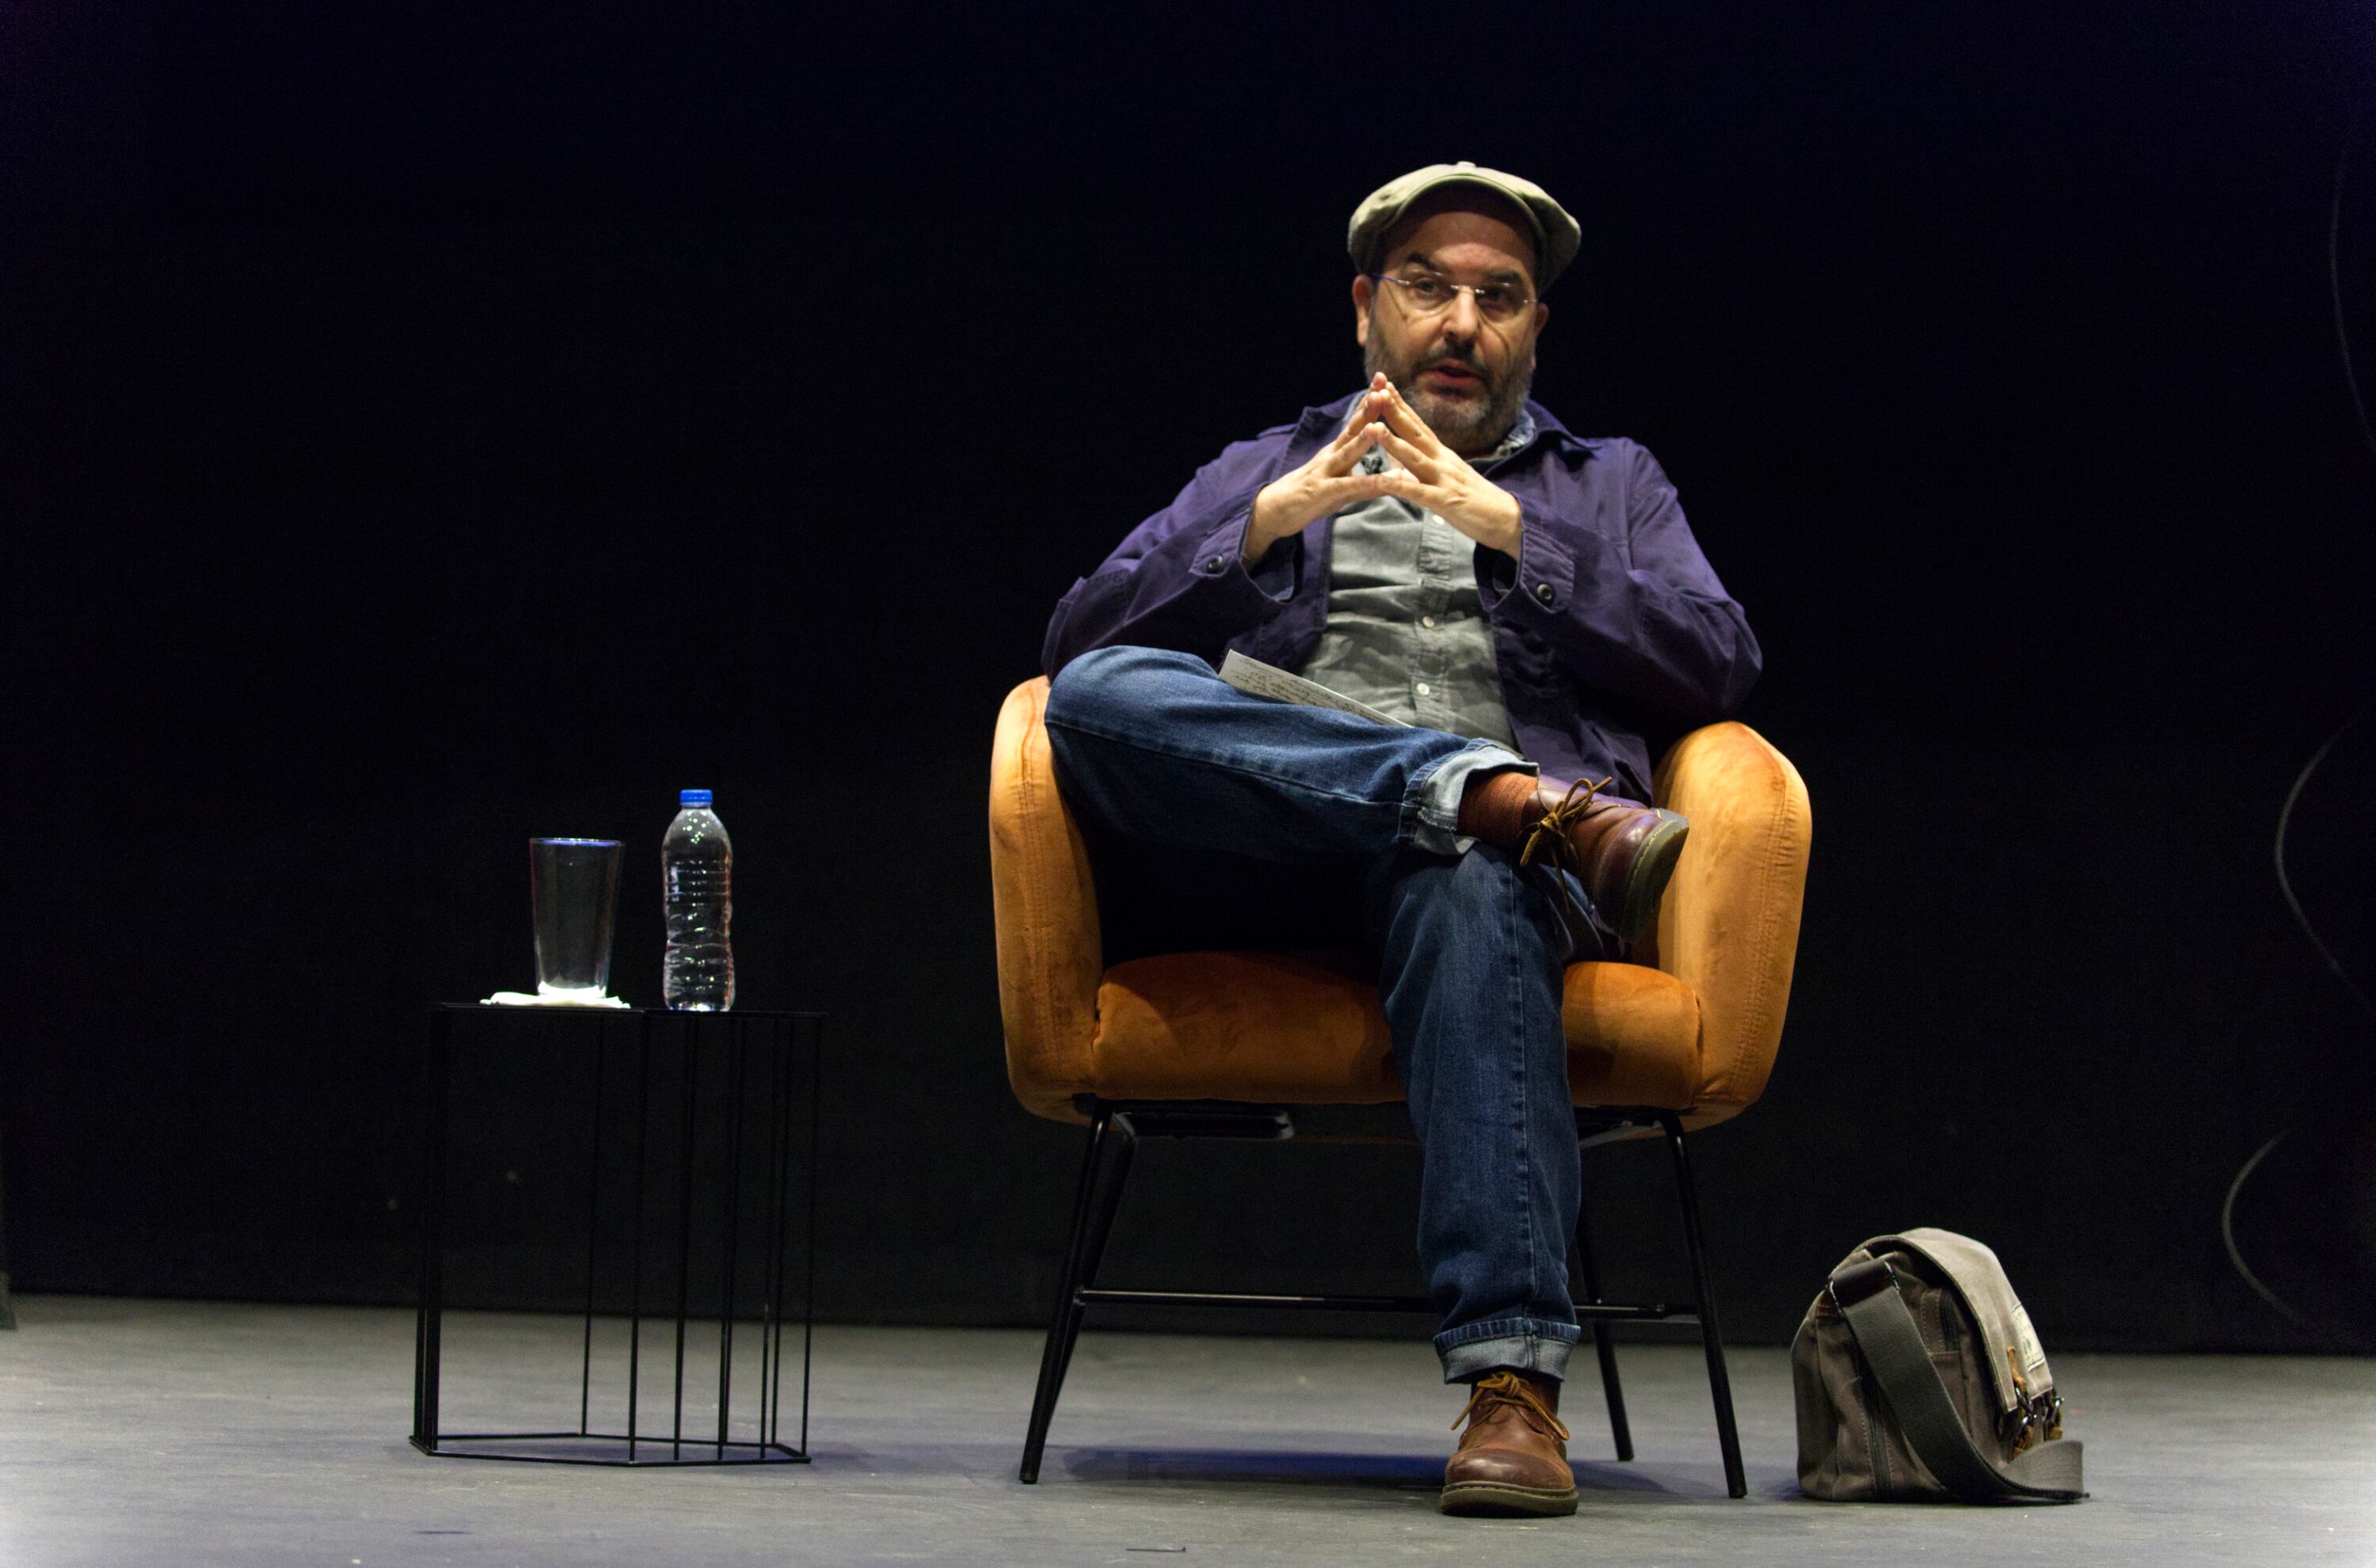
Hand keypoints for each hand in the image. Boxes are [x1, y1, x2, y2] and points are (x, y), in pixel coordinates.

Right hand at [1241, 383, 1398, 560]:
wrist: (1273, 511)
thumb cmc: (1310, 498)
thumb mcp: (1342, 490)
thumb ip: (1367, 484)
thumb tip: (1396, 478)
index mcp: (1337, 451)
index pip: (1357, 423)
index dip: (1371, 404)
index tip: (1386, 382)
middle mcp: (1331, 456)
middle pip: (1352, 429)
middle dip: (1369, 409)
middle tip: (1384, 389)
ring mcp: (1324, 473)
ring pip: (1346, 454)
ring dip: (1362, 441)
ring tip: (1378, 426)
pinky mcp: (1321, 493)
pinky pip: (1345, 487)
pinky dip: (1363, 483)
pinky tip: (1379, 480)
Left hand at [1359, 373, 1524, 557]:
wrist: (1506, 518)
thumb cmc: (1474, 500)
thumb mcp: (1447, 478)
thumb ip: (1423, 469)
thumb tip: (1398, 462)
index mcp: (1442, 455)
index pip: (1419, 425)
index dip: (1402, 406)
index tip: (1384, 386)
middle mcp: (1443, 461)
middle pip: (1416, 432)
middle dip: (1395, 412)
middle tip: (1376, 391)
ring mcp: (1444, 480)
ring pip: (1415, 457)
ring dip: (1394, 442)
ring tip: (1373, 428)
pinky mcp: (1445, 501)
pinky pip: (1418, 493)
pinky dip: (1399, 485)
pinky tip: (1381, 480)